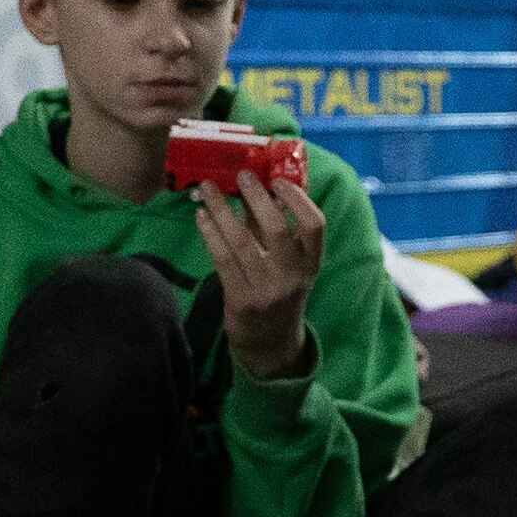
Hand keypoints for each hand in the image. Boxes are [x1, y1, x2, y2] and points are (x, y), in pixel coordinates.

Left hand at [193, 164, 324, 382]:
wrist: (269, 342)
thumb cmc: (279, 290)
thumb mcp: (290, 264)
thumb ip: (278, 227)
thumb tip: (262, 183)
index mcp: (311, 263)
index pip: (315, 225)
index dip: (298, 199)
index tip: (278, 180)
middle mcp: (292, 276)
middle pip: (277, 229)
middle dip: (256, 197)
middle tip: (241, 174)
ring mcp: (266, 290)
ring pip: (241, 240)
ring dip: (221, 209)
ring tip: (206, 188)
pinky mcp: (240, 299)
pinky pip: (221, 257)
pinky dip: (209, 232)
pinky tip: (201, 215)